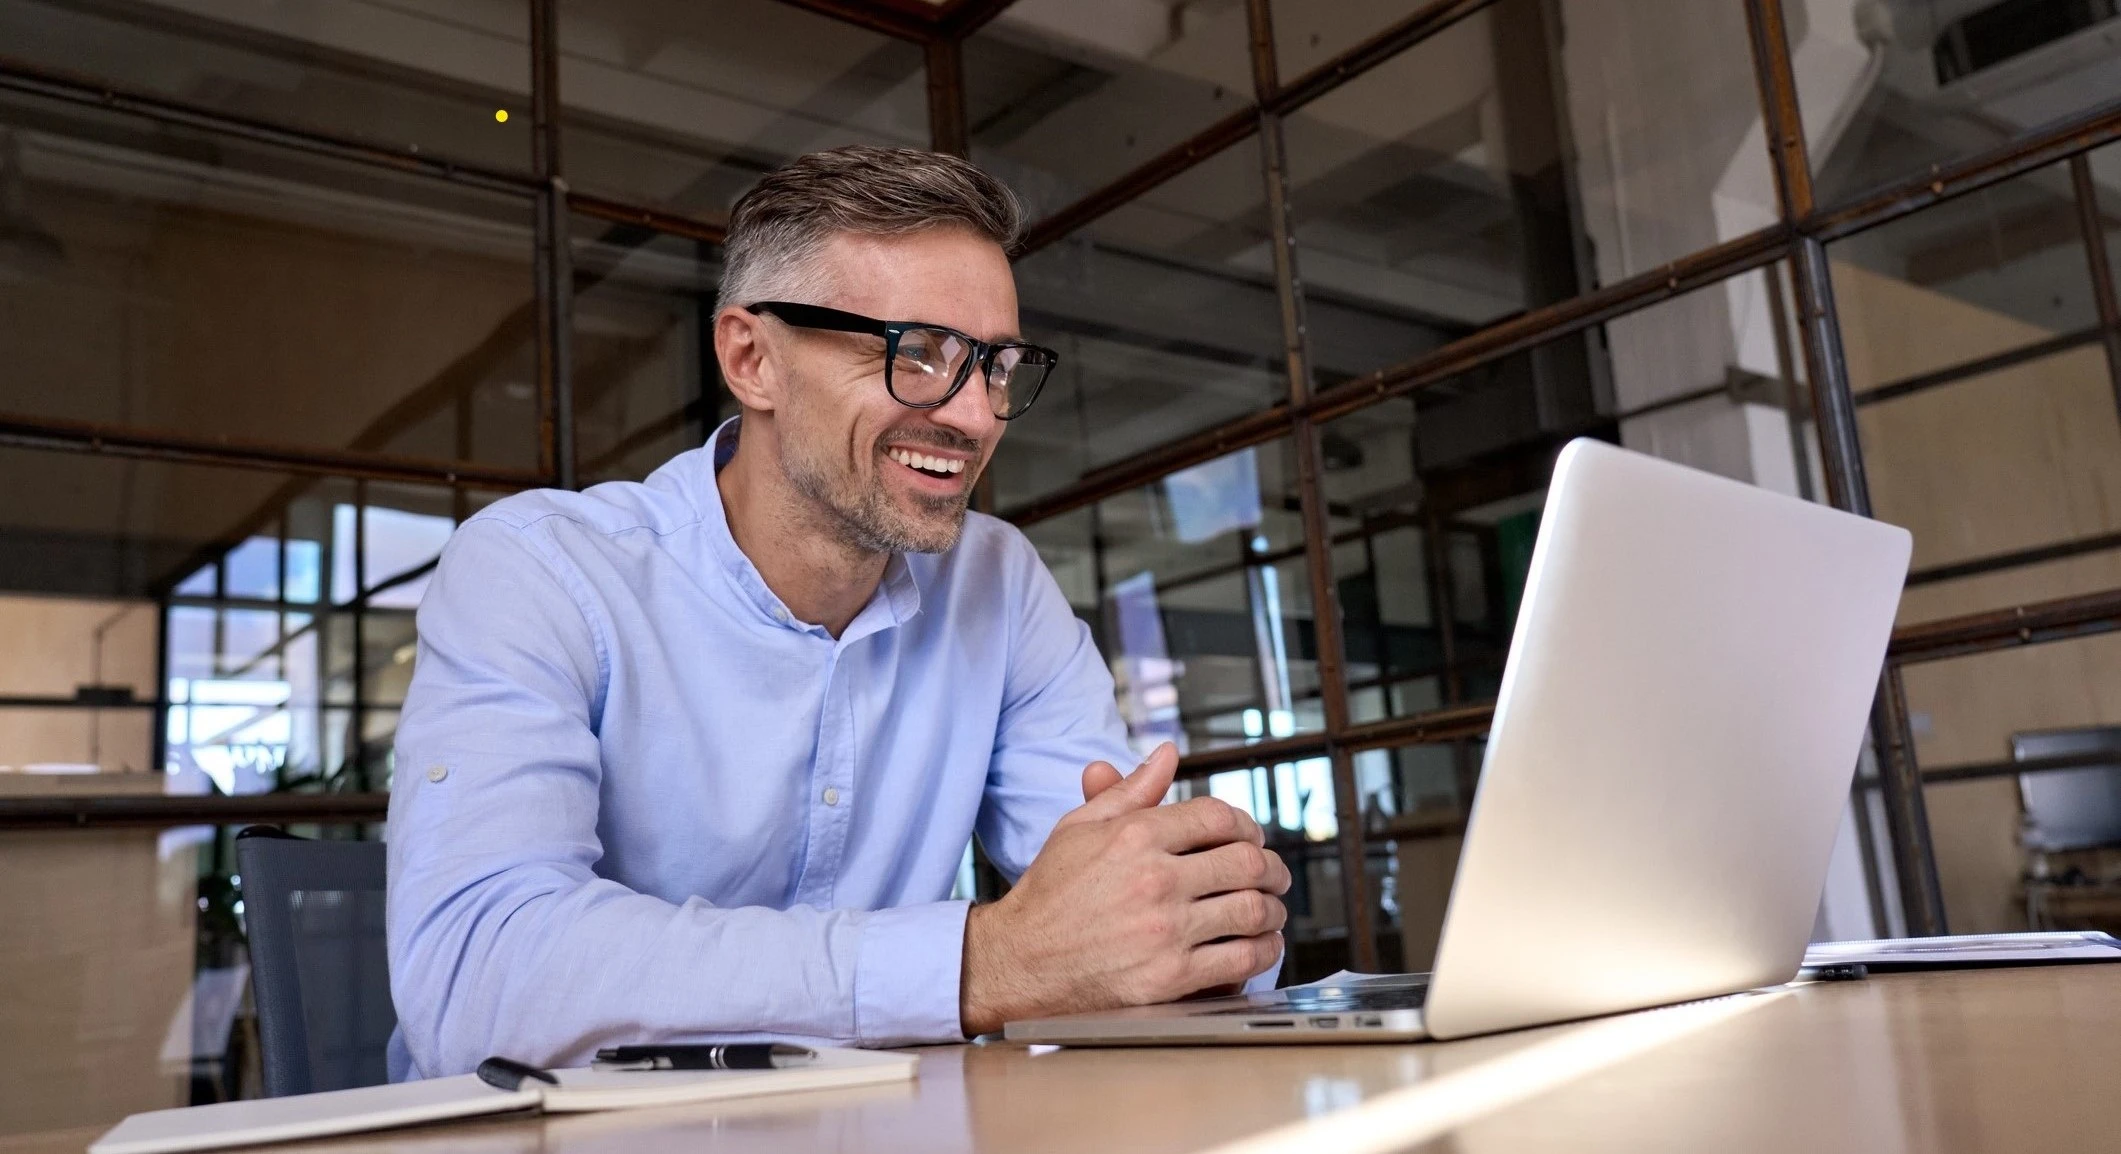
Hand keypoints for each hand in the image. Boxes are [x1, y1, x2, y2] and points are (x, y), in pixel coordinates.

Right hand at [959, 743, 1290, 1035]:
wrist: (1018, 963)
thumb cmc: (1048, 896)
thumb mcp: (1079, 829)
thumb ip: (1131, 791)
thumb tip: (1167, 755)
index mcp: (1134, 837)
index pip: (1218, 817)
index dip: (1246, 825)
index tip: (1251, 838)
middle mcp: (1154, 880)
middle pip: (1246, 862)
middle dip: (1271, 867)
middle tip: (1274, 875)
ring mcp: (1165, 932)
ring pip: (1252, 910)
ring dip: (1273, 909)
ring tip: (1271, 910)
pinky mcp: (1170, 978)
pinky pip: (1241, 959)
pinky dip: (1262, 951)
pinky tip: (1259, 946)